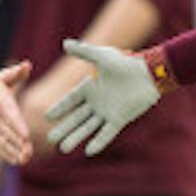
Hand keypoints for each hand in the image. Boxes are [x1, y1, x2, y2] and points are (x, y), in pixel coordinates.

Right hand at [0, 61, 32, 163]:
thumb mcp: (1, 79)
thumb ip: (15, 74)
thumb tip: (27, 64)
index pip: (10, 116)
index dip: (18, 127)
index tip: (26, 136)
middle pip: (7, 133)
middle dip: (18, 143)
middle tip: (29, 153)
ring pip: (2, 142)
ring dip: (13, 152)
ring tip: (25, 160)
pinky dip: (6, 154)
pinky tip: (17, 161)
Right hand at [47, 39, 173, 155]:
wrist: (148, 74)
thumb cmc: (126, 63)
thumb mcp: (102, 56)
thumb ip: (83, 52)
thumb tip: (64, 43)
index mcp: (91, 87)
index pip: (71, 100)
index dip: (60, 108)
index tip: (47, 116)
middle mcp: (98, 102)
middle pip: (77, 117)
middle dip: (64, 128)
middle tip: (50, 138)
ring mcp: (108, 112)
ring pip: (88, 127)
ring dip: (76, 137)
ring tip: (63, 149)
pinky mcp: (120, 119)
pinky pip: (107, 133)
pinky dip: (99, 141)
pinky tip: (88, 151)